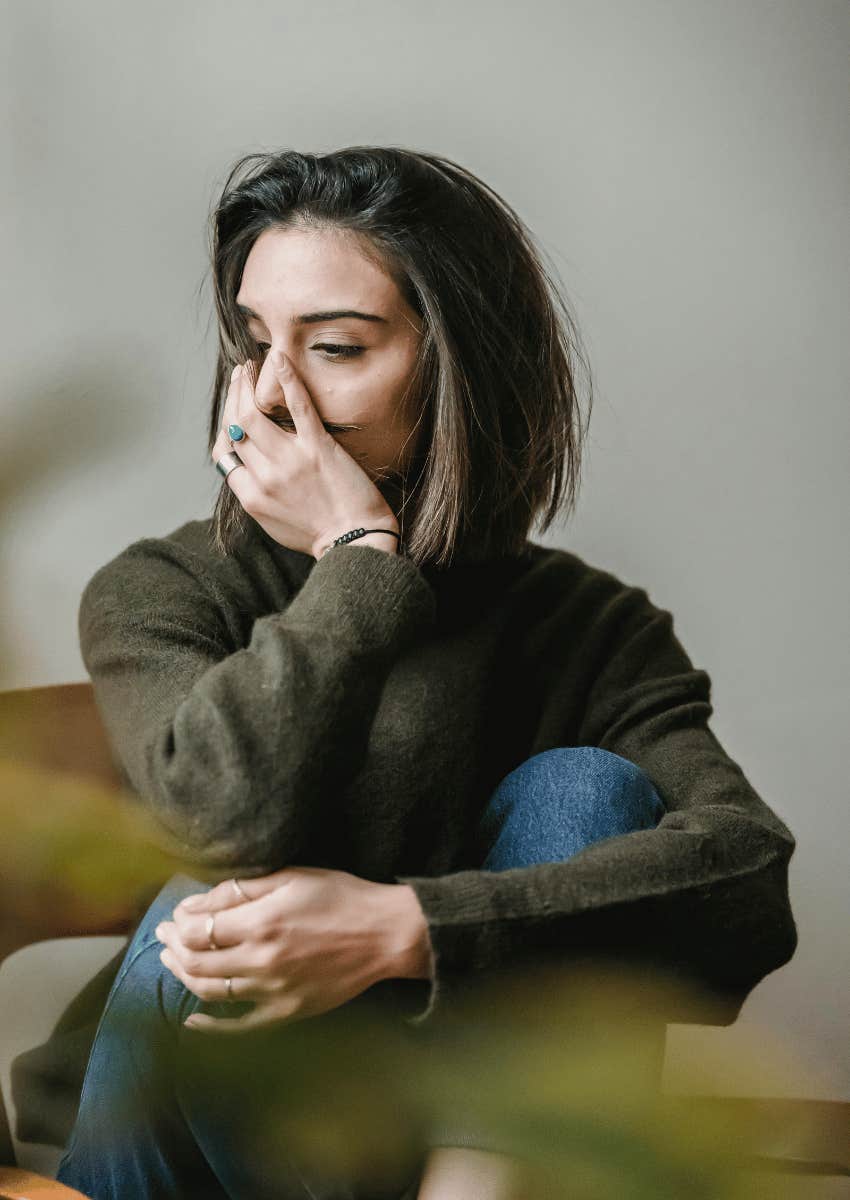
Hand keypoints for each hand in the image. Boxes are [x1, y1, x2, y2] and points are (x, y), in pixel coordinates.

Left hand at [154, 866, 419, 1031]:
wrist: (385, 934)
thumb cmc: (342, 897)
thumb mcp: (292, 878)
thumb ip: (243, 890)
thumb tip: (197, 901)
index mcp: (261, 923)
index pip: (199, 929)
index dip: (179, 923)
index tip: (173, 915)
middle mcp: (261, 960)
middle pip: (196, 961)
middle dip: (173, 947)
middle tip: (164, 935)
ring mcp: (273, 991)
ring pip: (210, 991)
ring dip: (183, 976)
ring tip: (173, 961)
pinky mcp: (287, 1012)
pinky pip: (239, 1026)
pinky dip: (210, 1026)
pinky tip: (191, 1019)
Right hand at [211, 348, 398, 557]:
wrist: (356, 541)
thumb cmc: (320, 535)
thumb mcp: (274, 524)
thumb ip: (257, 495)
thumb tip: (246, 471)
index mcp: (251, 496)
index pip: (224, 452)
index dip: (225, 427)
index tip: (233, 411)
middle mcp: (264, 477)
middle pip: (235, 427)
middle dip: (233, 395)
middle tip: (239, 376)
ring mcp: (290, 461)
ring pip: (253, 413)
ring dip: (247, 384)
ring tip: (250, 368)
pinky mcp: (318, 448)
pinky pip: (297, 405)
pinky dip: (286, 379)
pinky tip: (279, 359)